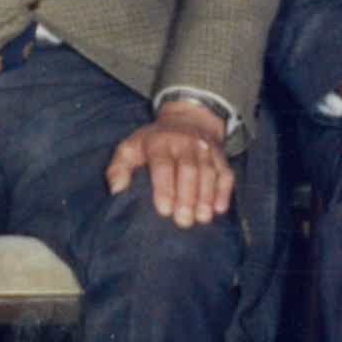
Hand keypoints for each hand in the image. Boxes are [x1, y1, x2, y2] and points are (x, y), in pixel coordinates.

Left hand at [107, 98, 234, 224]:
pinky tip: (219, 209)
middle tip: (183, 220)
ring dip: (206, 197)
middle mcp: (184, 143)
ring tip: (201, 218)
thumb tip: (116, 190)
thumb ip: (119, 167)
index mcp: (159, 142)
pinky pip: (225, 173)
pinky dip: (224, 191)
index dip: (164, 187)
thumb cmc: (153, 142)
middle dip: (187, 197)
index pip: (162, 164)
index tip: (164, 210)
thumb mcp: (130, 147)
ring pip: (208, 173)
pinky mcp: (220, 156)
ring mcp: (204, 149)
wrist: (186, 120)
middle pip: (188, 170)